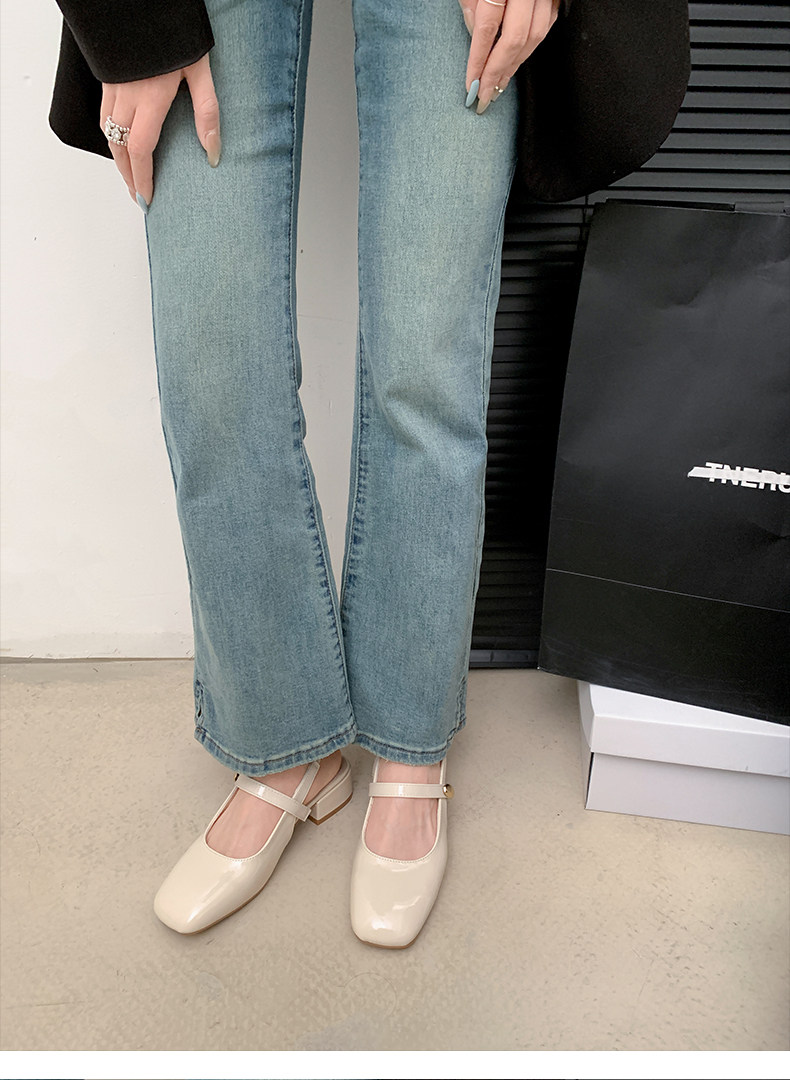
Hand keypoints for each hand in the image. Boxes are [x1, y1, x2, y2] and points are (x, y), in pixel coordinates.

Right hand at [100, 52, 219, 207]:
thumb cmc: (174, 31)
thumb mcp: (201, 70)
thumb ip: (207, 112)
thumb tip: (213, 153)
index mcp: (150, 97)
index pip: (140, 149)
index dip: (142, 178)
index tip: (147, 198)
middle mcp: (126, 93)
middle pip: (120, 145)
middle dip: (129, 175)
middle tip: (139, 195)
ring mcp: (113, 83)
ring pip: (107, 129)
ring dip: (118, 156)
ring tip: (132, 174)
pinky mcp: (108, 74)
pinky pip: (103, 111)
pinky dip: (110, 132)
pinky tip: (122, 140)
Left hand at [458, 0, 559, 113]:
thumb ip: (471, 4)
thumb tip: (474, 35)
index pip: (487, 30)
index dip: (478, 61)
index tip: (471, 85)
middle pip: (514, 40)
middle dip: (497, 72)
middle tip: (485, 95)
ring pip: (534, 36)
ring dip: (515, 65)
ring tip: (499, 84)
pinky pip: (546, 26)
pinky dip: (530, 47)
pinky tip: (517, 60)